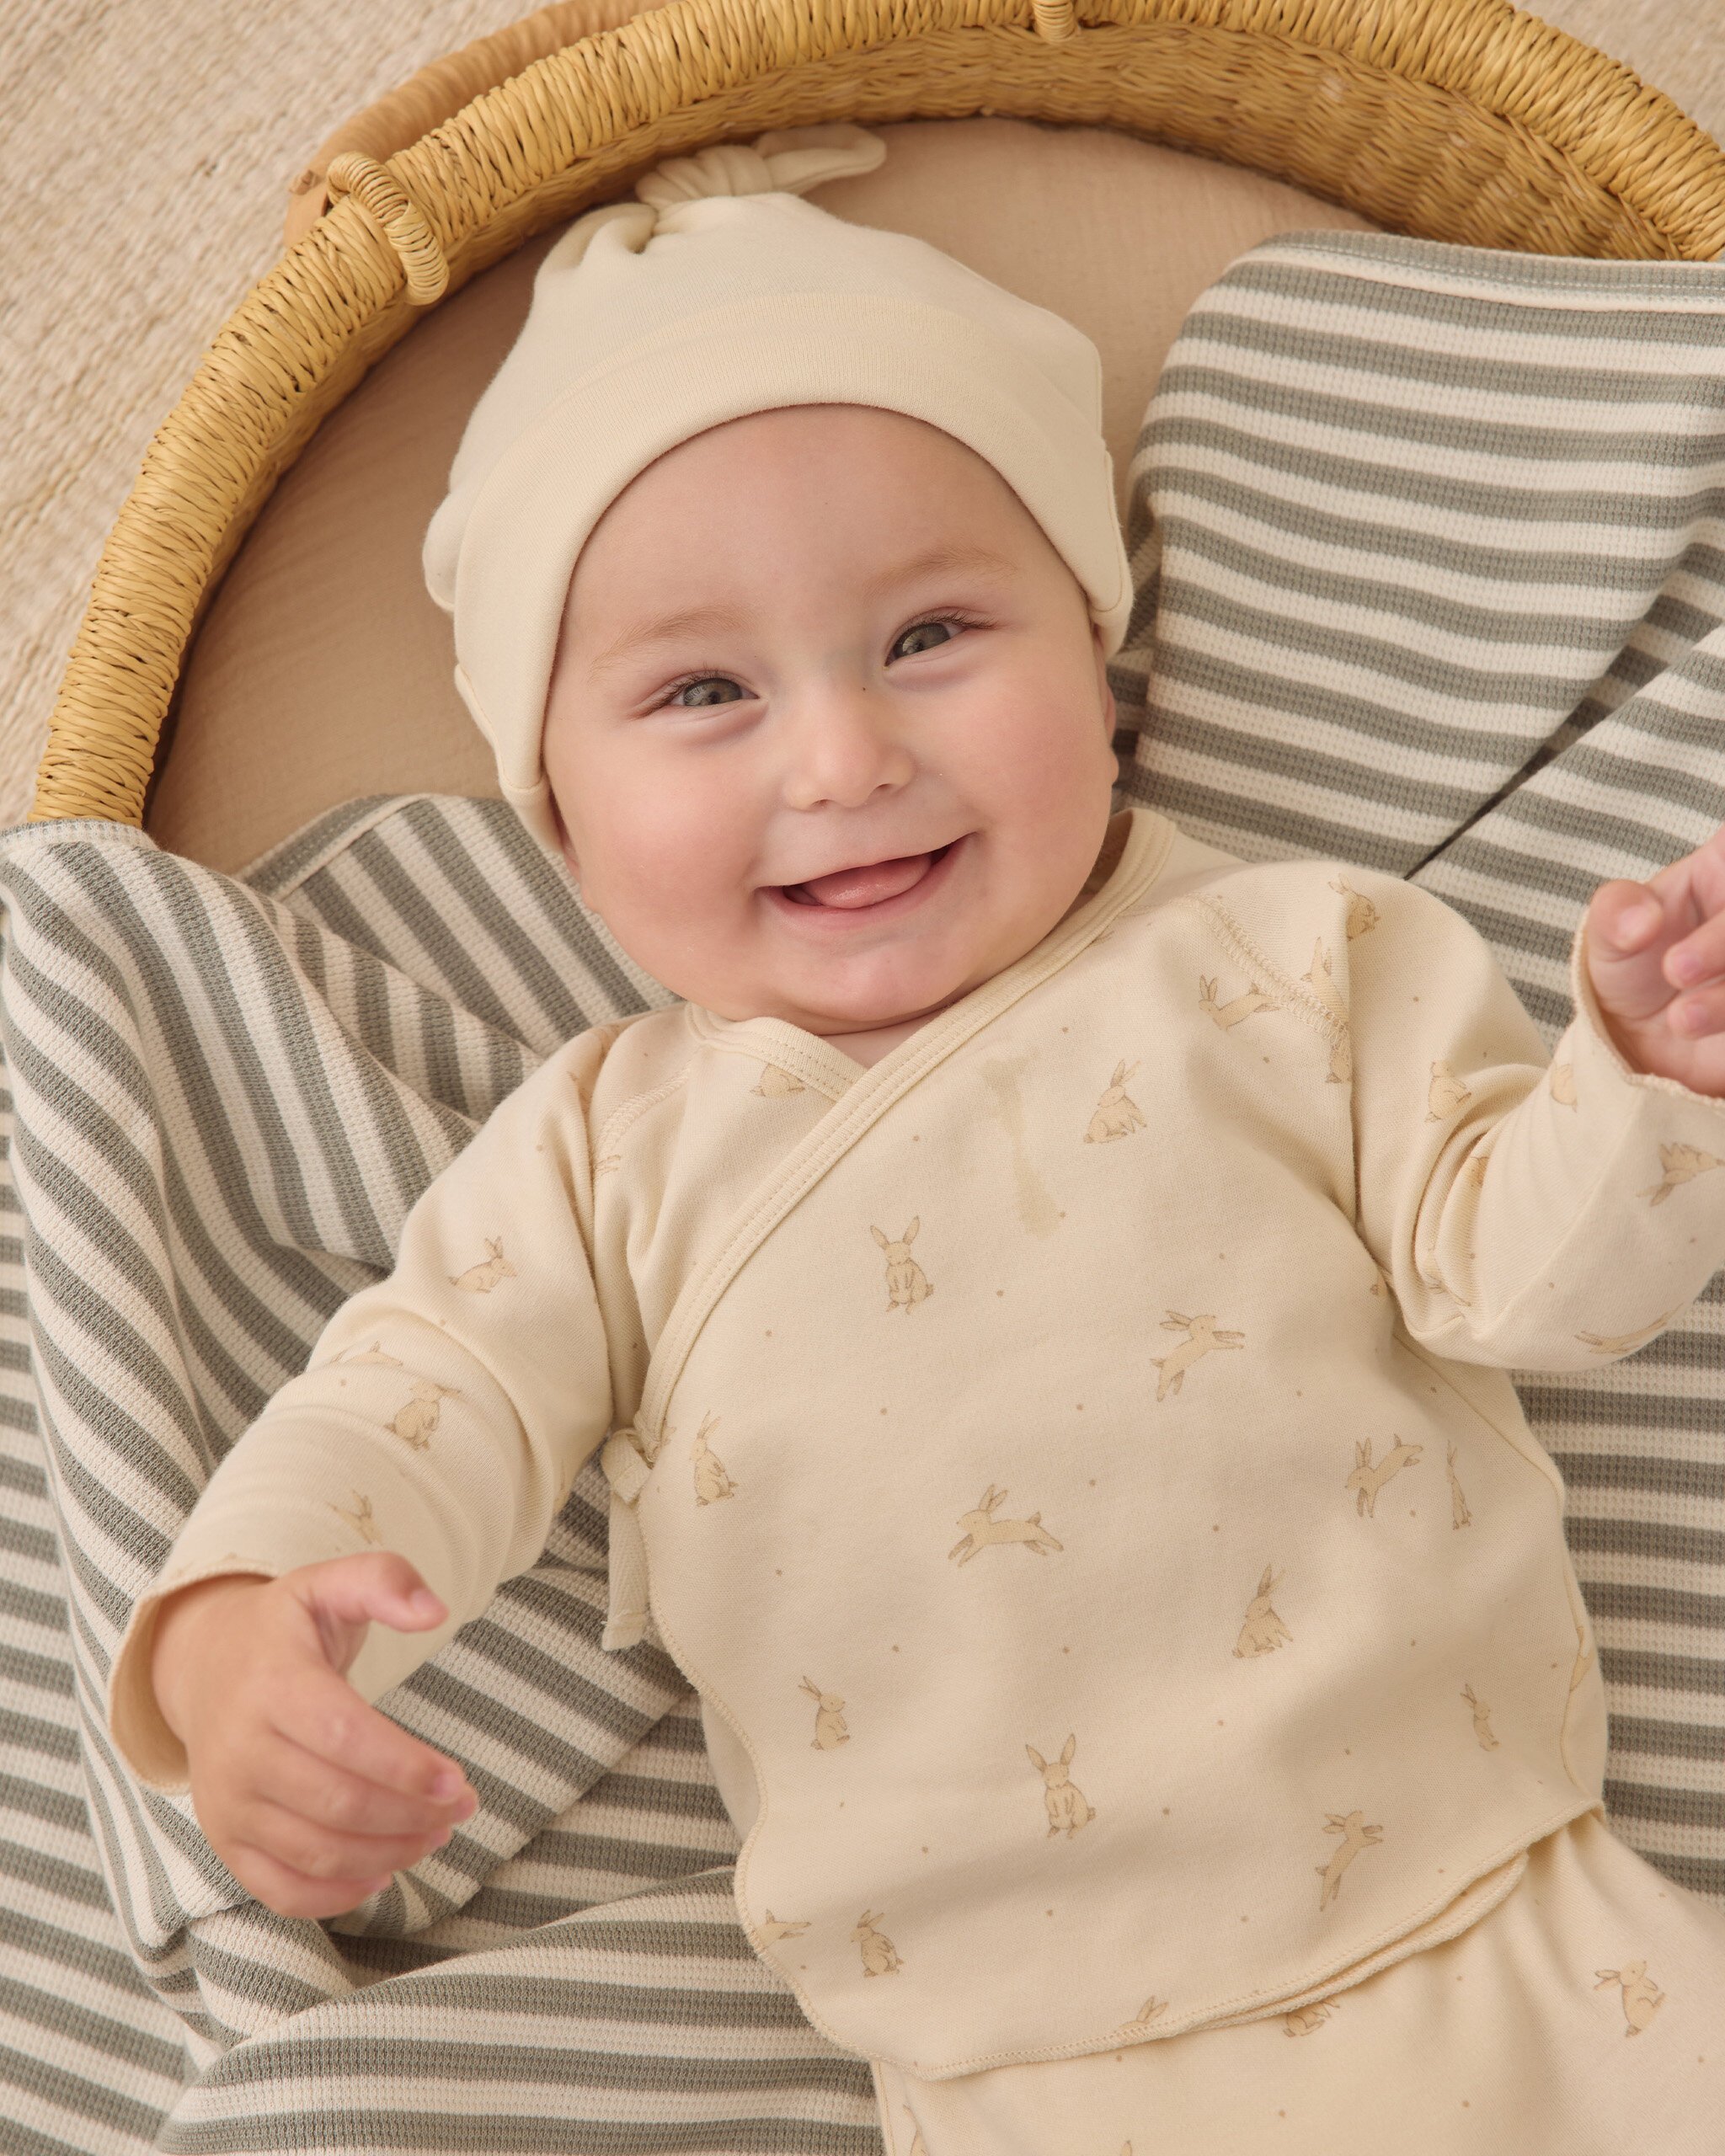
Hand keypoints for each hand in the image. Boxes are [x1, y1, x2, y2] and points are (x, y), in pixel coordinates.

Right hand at [150, 1554, 476, 1919]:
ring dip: (388, 1855)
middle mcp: (240, 1750)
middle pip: (337, 1804)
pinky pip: (280, 1889)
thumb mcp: (329, 1583)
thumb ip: (386, 1581)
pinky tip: (383, 1874)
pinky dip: (336, 1896)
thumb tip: (435, 1611)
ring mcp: (227, 1802)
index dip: (406, 1767)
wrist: (203, 1665)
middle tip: (459, 1808)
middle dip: (411, 1816)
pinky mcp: (224, 1839)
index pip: (345, 1738)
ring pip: (316, 1852)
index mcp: (272, 1684)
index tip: (457, 1781)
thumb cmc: (285, 1628)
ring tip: (433, 1835)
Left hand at [1584, 822, 1724, 1094]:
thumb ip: (1616, 913)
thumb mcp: (1608, 938)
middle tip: (1676, 970)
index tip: (1693, 905)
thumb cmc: (1634, 971)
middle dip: (1721, 941)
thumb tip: (1643, 920)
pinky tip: (1700, 1031)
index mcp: (1722, 867)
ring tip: (1681, 1019)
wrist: (1642, 1044)